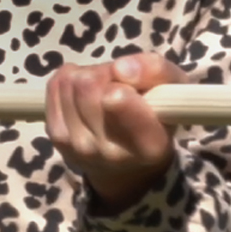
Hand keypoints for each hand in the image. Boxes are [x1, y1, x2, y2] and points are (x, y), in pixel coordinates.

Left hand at [46, 53, 188, 212]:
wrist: (127, 163)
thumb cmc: (156, 118)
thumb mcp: (174, 90)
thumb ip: (157, 71)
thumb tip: (119, 68)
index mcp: (148, 145)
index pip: (118, 104)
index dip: (117, 87)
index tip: (123, 87)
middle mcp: (109, 152)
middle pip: (89, 85)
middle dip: (105, 74)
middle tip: (119, 84)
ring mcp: (77, 146)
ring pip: (71, 82)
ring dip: (88, 75)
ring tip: (104, 89)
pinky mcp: (56, 136)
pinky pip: (55, 85)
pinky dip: (70, 79)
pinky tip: (85, 93)